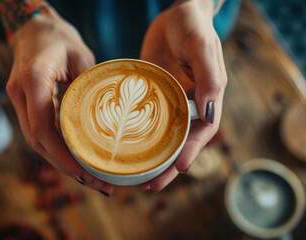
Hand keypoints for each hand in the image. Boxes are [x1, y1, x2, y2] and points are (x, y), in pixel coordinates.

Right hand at [6, 9, 112, 194]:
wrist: (34, 28)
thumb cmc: (60, 38)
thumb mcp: (82, 56)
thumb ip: (89, 87)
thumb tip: (106, 122)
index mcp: (34, 78)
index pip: (43, 127)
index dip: (62, 155)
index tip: (86, 172)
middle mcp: (20, 93)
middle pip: (38, 141)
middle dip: (65, 166)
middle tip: (96, 182)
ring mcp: (19, 100)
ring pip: (36, 141)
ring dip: (61, 162)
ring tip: (90, 178)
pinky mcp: (25, 105)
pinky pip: (39, 132)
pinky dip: (56, 150)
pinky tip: (76, 160)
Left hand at [139, 0, 226, 191]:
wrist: (174, 13)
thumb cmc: (192, 25)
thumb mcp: (201, 45)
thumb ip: (209, 76)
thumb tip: (209, 112)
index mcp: (206, 97)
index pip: (202, 131)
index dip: (191, 151)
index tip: (179, 168)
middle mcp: (188, 104)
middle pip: (180, 142)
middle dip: (168, 166)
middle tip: (151, 187)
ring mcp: (169, 101)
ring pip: (161, 137)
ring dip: (151, 158)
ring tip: (136, 179)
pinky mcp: (152, 95)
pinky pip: (144, 120)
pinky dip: (137, 137)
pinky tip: (123, 148)